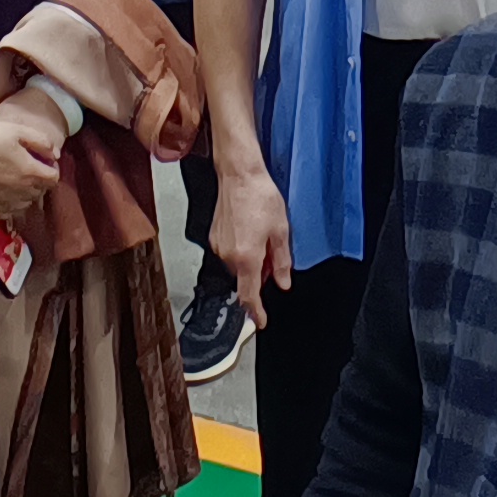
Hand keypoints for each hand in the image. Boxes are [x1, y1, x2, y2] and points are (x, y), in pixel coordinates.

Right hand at [0, 113, 59, 220]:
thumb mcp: (16, 131)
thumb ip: (40, 142)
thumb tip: (54, 154)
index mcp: (29, 172)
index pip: (53, 179)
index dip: (52, 169)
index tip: (43, 162)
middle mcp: (20, 192)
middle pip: (40, 192)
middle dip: (39, 181)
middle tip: (28, 168)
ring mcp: (4, 202)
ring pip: (25, 204)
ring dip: (26, 194)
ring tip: (15, 181)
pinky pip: (8, 212)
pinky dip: (10, 204)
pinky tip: (3, 192)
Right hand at [208, 139, 293, 329]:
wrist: (239, 175)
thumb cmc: (261, 198)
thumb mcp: (281, 231)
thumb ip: (281, 262)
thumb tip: (282, 283)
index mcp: (247, 258)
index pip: (249, 294)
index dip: (256, 311)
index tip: (261, 321)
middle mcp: (228, 256)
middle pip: (245, 278)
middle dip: (259, 274)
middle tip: (273, 255)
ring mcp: (218, 246)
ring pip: (237, 265)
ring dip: (251, 260)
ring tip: (263, 236)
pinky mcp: (213, 236)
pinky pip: (229, 253)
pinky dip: (241, 250)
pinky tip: (251, 231)